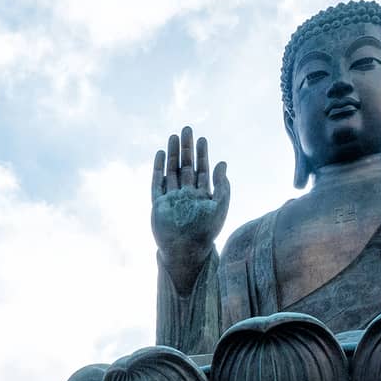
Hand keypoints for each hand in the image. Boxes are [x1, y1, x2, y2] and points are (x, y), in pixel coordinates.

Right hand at [151, 125, 229, 293]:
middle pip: (185, 166)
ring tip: (173, 136)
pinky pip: (157, 183)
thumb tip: (223, 163)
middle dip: (186, 148)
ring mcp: (171, 198)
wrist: (185, 250)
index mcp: (202, 196)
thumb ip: (223, 185)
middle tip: (187, 129)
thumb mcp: (220, 205)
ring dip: (172, 154)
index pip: (202, 170)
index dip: (202, 154)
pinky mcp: (158, 204)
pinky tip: (161, 154)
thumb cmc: (205, 231)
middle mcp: (186, 195)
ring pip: (171, 171)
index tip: (202, 139)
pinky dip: (159, 168)